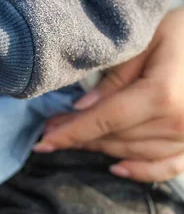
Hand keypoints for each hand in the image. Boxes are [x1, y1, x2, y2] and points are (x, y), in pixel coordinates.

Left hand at [35, 8, 183, 181]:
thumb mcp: (146, 42)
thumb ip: (115, 77)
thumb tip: (80, 108)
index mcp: (162, 94)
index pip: (104, 120)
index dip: (71, 132)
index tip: (42, 142)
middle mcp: (178, 122)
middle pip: (114, 137)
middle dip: (78, 137)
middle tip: (49, 131)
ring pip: (132, 152)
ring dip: (101, 148)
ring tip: (73, 140)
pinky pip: (167, 166)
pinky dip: (142, 172)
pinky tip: (116, 168)